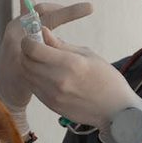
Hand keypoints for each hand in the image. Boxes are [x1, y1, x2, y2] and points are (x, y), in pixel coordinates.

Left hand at [21, 27, 140, 128]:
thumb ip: (61, 45)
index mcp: (70, 64)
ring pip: (26, 75)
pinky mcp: (51, 105)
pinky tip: (46, 74)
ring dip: (29, 65)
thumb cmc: (106, 78)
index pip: (33, 49)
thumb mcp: (87, 54)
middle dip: (27, 51)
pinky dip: (34, 78)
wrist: (116, 110)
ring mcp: (53, 95)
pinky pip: (33, 87)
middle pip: (25, 62)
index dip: (29, 40)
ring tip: (42, 60)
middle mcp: (58, 80)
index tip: (34, 37)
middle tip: (36, 47)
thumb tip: (43, 31)